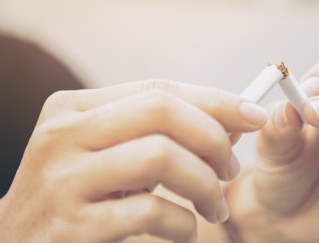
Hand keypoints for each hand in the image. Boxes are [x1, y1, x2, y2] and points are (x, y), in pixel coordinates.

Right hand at [0, 80, 267, 242]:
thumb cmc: (72, 196)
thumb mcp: (100, 153)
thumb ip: (152, 132)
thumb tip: (230, 121)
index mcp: (72, 108)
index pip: (157, 89)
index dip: (215, 99)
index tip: (255, 115)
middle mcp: (63, 134)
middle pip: (161, 111)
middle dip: (213, 137)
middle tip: (231, 169)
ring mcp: (64, 180)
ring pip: (160, 156)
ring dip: (205, 184)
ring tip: (216, 207)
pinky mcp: (72, 226)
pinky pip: (149, 212)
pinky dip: (183, 224)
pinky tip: (186, 233)